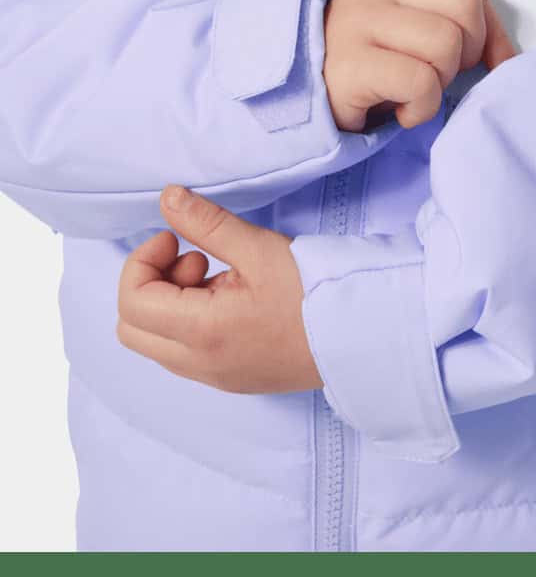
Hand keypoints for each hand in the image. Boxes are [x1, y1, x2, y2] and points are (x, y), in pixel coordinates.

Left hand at [117, 185, 320, 393]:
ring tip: (221, 275)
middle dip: (151, 284)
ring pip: (156, 341)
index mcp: (202, 332)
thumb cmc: (316, 294)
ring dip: (172, 302)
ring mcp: (215, 376)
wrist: (363, 337)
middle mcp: (200, 364)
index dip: (142, 260)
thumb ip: (207, 224)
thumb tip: (168, 199)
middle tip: (194, 259)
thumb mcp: (260, 249)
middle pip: (132, 328)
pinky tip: (233, 297)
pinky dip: (191, 320)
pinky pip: (184, 352)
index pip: (131, 301)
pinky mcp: (231, 377)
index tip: (176, 239)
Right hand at [324, 0, 516, 130]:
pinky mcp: (350, 68)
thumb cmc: (361, 72)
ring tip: (412, 94)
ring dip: (439, 85)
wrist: (292, 98)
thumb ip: (446, 28)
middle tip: (434, 78)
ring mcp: (357, 29)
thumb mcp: (402, 34)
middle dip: (462, 60)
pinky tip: (400, 112)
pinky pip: (419, 82)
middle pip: (462, 18)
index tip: (487, 65)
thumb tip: (505, 58)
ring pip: (444, 48)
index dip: (490, 35)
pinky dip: (421, 108)